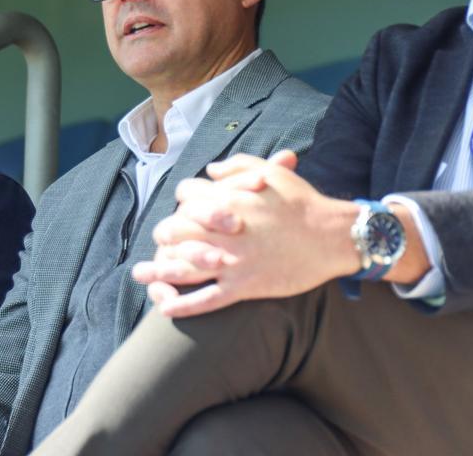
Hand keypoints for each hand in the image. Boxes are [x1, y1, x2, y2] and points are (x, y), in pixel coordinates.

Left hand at [132, 151, 360, 317]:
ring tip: (140, 275)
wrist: (332, 235)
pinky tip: (165, 307)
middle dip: (164, 235)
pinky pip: (207, 299)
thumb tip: (208, 170)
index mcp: (229, 198)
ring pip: (185, 266)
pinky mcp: (245, 286)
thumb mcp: (271, 172)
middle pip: (177, 230)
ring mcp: (234, 260)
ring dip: (158, 271)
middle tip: (159, 242)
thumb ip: (236, 167)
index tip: (184, 209)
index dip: (182, 202)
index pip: (187, 197)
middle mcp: (225, 230)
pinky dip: (184, 305)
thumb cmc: (302, 201)